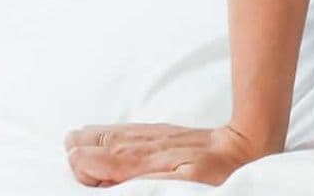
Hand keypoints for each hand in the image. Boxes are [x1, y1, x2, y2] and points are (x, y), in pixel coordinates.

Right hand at [64, 122, 266, 186]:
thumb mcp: (178, 182)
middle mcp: (144, 147)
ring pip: (114, 136)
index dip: (84, 167)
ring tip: (74, 140)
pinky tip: (102, 134)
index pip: (99, 162)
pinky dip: (111, 133)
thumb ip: (138, 177)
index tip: (80, 168)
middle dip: (82, 148)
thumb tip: (102, 171)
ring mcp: (154, 139)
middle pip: (102, 145)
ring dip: (92, 138)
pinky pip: (130, 131)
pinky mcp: (165, 135)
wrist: (244, 147)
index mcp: (143, 160)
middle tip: (70, 149)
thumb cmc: (214, 173)